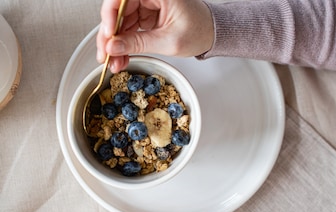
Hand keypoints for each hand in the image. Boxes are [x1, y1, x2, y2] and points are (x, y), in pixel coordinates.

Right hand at [96, 0, 213, 72]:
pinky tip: (121, 56)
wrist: (209, 34)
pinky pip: (128, 28)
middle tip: (105, 55)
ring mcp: (145, 4)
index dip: (110, 16)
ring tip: (114, 62)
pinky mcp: (145, 15)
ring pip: (120, 22)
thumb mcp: (168, 41)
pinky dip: (123, 44)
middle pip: (117, 11)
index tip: (108, 36)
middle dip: (110, 36)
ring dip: (115, 44)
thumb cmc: (199, 30)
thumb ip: (139, 43)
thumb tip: (113, 47)